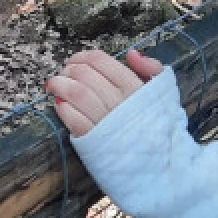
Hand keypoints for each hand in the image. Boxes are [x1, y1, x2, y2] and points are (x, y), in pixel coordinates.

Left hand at [47, 49, 164, 136]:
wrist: (158, 165)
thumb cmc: (156, 127)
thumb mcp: (163, 94)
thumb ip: (150, 69)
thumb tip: (132, 53)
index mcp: (133, 88)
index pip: (100, 61)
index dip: (81, 57)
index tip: (74, 61)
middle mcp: (119, 103)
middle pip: (84, 74)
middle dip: (67, 70)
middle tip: (63, 74)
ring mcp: (106, 122)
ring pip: (76, 94)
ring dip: (60, 85)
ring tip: (54, 85)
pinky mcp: (95, 141)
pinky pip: (74, 120)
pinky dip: (63, 109)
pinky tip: (60, 104)